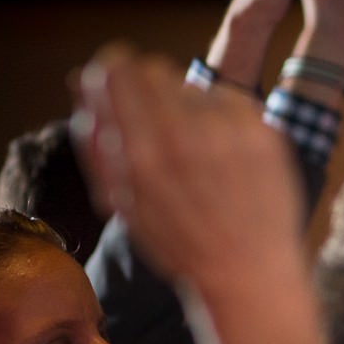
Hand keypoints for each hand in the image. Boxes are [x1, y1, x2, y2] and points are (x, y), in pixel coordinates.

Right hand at [72, 47, 303, 292]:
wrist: (249, 274)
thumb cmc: (179, 243)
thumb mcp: (123, 203)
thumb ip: (96, 140)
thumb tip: (80, 77)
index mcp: (142, 157)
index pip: (116, 72)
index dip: (112, 70)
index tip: (114, 77)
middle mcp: (185, 137)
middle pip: (152, 69)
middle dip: (146, 87)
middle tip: (155, 123)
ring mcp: (229, 133)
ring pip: (191, 86)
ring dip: (184, 107)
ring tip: (194, 153)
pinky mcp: (262, 132)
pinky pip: (228, 99)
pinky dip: (220, 118)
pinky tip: (223, 155)